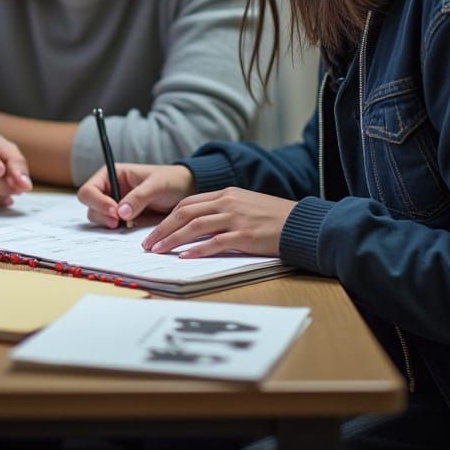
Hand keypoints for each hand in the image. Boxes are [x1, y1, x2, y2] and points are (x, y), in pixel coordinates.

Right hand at [77, 163, 194, 228]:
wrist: (185, 191)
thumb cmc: (170, 181)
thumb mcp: (157, 185)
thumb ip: (139, 196)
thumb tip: (120, 212)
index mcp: (112, 174)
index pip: (89, 189)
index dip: (97, 202)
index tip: (114, 212)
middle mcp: (109, 189)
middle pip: (90, 206)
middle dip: (102, 215)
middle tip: (119, 223)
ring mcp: (114, 205)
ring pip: (98, 218)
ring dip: (108, 224)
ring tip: (127, 224)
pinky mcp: (122, 219)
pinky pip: (111, 227)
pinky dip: (116, 231)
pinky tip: (130, 228)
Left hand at [141, 187, 294, 258]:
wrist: (301, 223)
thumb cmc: (274, 217)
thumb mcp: (245, 205)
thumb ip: (224, 210)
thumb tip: (199, 226)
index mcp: (227, 193)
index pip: (189, 202)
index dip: (168, 217)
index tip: (155, 231)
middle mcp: (228, 203)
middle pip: (186, 212)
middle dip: (163, 228)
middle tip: (148, 243)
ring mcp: (236, 218)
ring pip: (195, 226)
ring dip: (173, 239)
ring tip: (159, 250)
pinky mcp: (245, 236)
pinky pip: (215, 242)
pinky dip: (197, 249)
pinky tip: (185, 257)